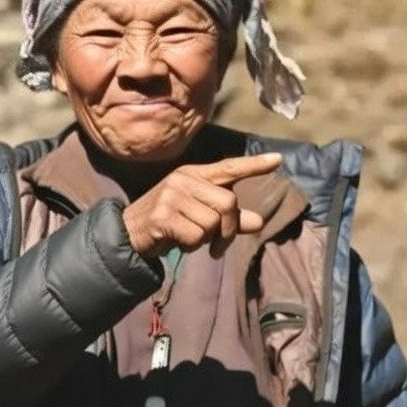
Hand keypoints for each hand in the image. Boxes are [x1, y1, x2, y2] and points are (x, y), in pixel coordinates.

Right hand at [121, 153, 282, 258]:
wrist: (128, 233)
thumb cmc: (169, 224)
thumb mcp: (200, 217)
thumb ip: (228, 218)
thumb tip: (258, 222)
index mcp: (194, 175)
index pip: (229, 167)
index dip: (254, 165)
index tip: (278, 159)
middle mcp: (183, 180)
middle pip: (228, 204)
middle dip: (228, 231)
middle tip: (217, 246)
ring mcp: (171, 196)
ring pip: (212, 223)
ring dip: (206, 241)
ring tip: (189, 239)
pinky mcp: (162, 216)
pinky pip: (196, 236)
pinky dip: (192, 247)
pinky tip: (177, 243)